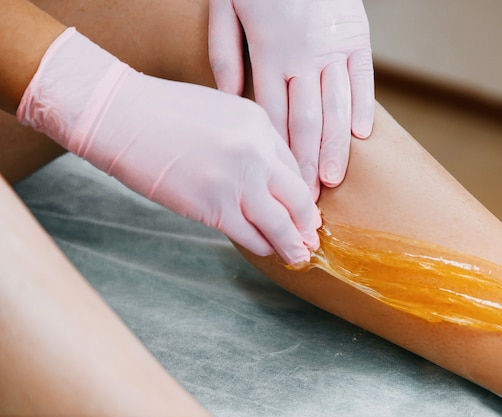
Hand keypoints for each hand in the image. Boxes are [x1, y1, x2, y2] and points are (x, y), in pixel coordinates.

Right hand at [17, 28, 320, 264]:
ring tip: (299, 256)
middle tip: (312, 237)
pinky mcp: (214, 206)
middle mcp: (256, 152)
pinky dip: (264, 246)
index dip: (301, 192)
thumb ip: (250, 140)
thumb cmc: (164, 112)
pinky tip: (269, 251)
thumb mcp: (221, 112)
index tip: (306, 209)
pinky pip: (250, 234)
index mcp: (260, 124)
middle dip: (307, 222)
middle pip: (297, 197)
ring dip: (292, 244)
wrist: (121, 116)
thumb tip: (267, 177)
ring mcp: (237, 180)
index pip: (294, 166)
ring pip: (279, 223)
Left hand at [208, 0, 374, 198]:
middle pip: (306, 122)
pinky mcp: (358, 35)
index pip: (275, 118)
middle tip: (307, 198)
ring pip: (336, 107)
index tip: (280, 184)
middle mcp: (304, 57)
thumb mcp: (224, 7)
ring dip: (335, 147)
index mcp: (270, 53)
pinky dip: (363, 108)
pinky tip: (362, 137)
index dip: (279, 155)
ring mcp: (334, 47)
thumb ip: (225, 55)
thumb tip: (232, 99)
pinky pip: (364, 78)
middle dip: (307, 163)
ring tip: (333, 179)